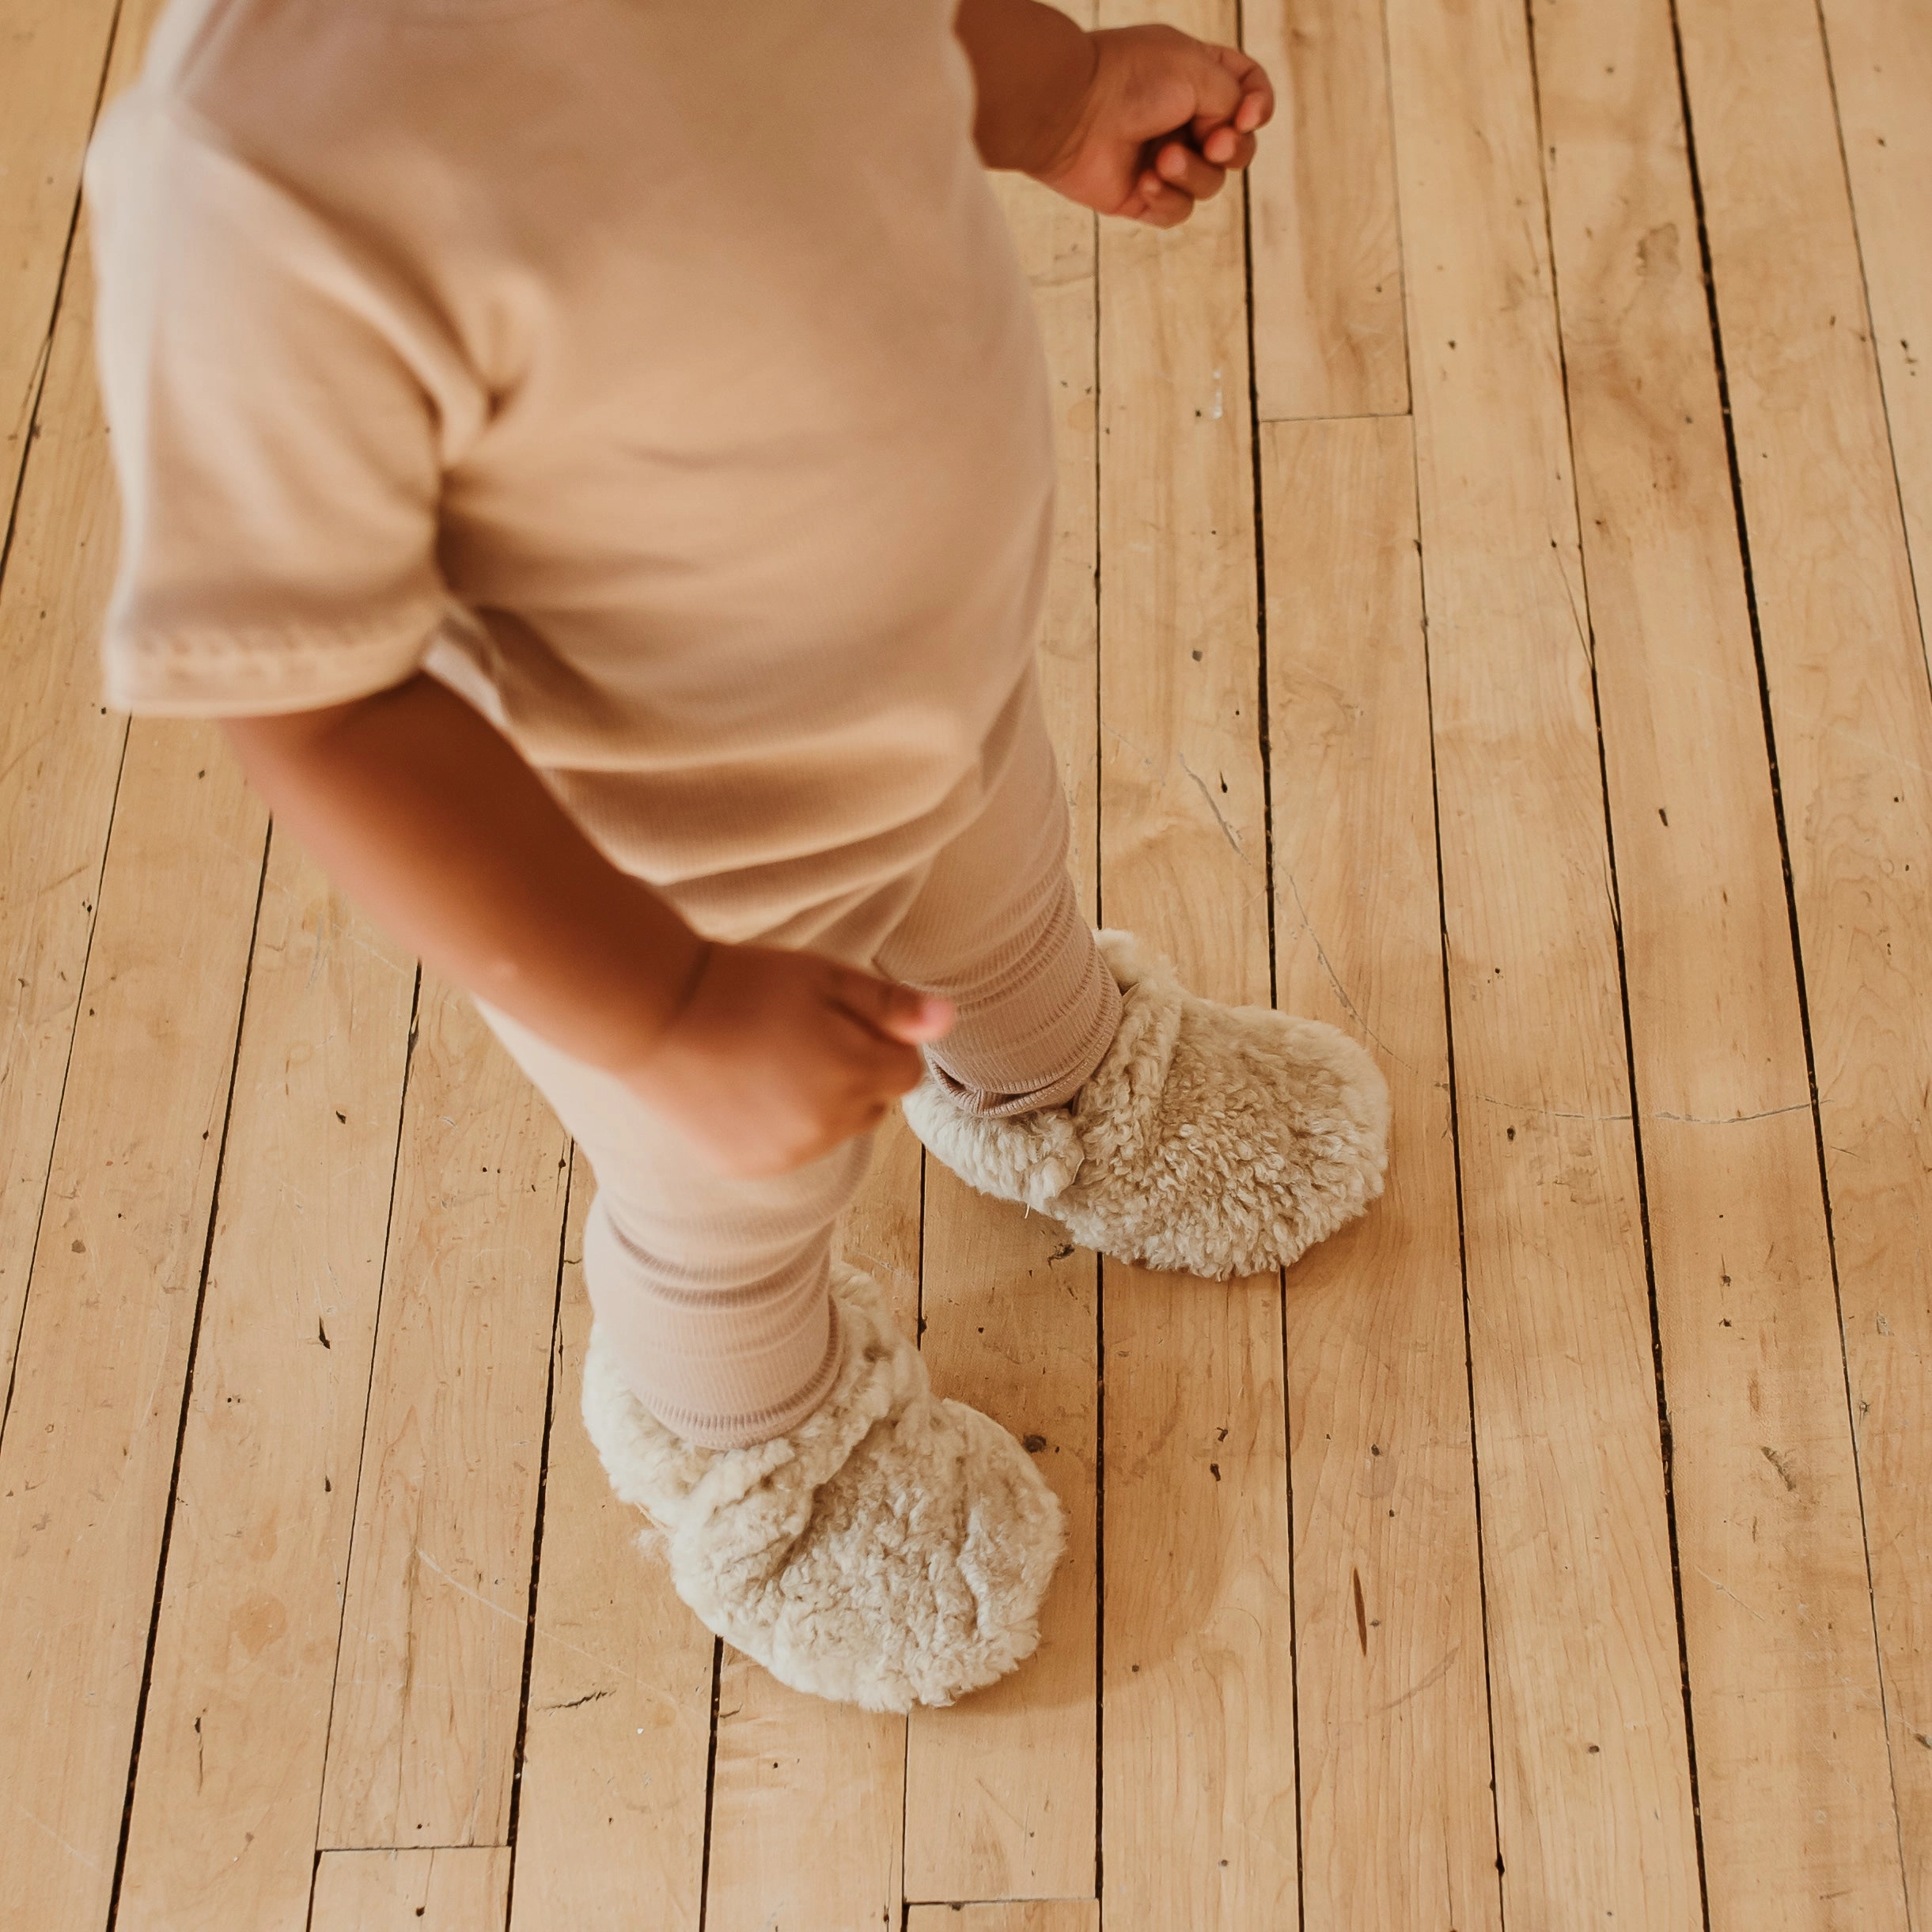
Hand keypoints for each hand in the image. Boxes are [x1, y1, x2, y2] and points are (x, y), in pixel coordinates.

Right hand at [620, 943, 954, 1177]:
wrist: (653, 1013)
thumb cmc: (743, 983)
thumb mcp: (825, 976)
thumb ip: (892, 1006)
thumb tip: (950, 1020)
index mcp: (855, 1073)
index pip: (906, 1072)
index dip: (880, 1041)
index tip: (840, 1019)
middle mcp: (829, 1125)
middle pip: (873, 1105)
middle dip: (855, 1075)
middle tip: (800, 1036)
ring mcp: (787, 1153)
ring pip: (832, 1131)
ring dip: (818, 1103)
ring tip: (767, 1060)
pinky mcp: (749, 1167)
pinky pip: (788, 1151)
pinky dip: (777, 1127)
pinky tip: (742, 1088)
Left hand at [1033, 25, 1273, 227]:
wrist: (1070, 112)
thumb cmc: (1129, 80)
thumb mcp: (1199, 70)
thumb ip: (1234, 98)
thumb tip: (1232, 131)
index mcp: (1198, 75)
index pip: (1249, 92)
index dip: (1259, 108)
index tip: (1247, 116)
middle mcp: (1183, 116)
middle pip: (1236, 147)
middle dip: (1231, 149)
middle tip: (1213, 143)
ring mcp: (1162, 157)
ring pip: (1210, 184)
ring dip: (1193, 174)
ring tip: (1162, 159)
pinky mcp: (1141, 195)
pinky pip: (1178, 211)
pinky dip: (1166, 199)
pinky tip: (1142, 182)